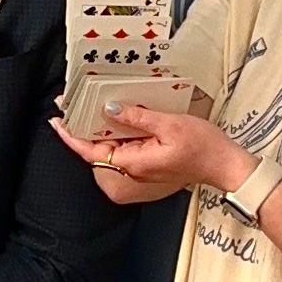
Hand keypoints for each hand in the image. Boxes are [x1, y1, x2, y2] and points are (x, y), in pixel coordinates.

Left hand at [51, 101, 244, 208]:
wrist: (224, 165)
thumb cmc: (203, 146)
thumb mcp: (170, 124)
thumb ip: (137, 117)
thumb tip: (109, 108)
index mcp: (133, 165)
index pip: (92, 153)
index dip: (72, 137)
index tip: (57, 121)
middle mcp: (130, 175)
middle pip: (96, 152)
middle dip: (84, 129)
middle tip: (73, 105)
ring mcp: (137, 176)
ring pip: (108, 152)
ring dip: (99, 132)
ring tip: (93, 108)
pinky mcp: (143, 172)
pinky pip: (121, 155)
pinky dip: (115, 138)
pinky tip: (115, 121)